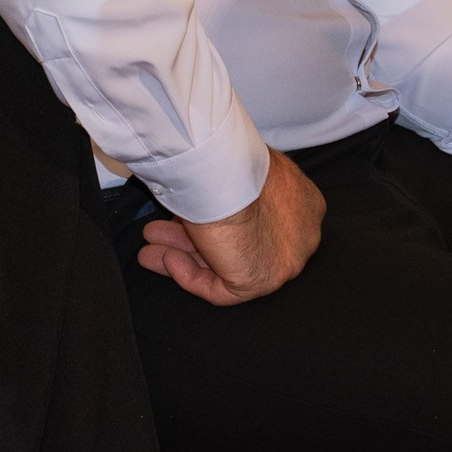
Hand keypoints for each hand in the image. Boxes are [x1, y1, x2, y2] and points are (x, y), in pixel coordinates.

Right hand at [137, 146, 324, 305]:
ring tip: (148, 250)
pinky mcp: (262, 281)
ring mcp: (285, 261)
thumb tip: (205, 197)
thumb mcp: (237, 167)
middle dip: (194, 240)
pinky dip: (190, 275)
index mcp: (303, 203)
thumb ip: (231, 189)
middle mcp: (301, 235)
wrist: (227, 176)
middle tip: (160, 232)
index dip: (218, 221)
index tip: (186, 215)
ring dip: (183, 255)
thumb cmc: (232, 162)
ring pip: (226, 264)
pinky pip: (222, 289)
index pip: (259, 221)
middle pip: (240, 244)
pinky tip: (167, 258)